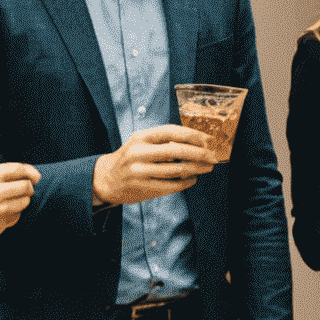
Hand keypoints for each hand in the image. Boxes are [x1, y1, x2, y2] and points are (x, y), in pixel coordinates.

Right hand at [0, 148, 40, 241]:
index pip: (19, 169)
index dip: (30, 171)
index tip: (35, 174)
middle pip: (26, 187)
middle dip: (29, 186)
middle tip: (27, 187)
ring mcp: (0, 210)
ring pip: (24, 203)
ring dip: (24, 199)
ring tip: (19, 198)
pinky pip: (15, 218)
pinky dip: (15, 214)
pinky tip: (9, 212)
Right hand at [93, 125, 212, 205]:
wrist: (106, 179)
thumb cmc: (130, 157)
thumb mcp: (140, 142)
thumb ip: (163, 140)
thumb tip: (195, 141)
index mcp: (141, 137)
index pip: (170, 132)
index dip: (192, 135)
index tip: (208, 139)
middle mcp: (139, 152)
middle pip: (175, 150)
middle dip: (199, 153)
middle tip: (213, 156)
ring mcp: (140, 171)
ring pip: (175, 170)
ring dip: (196, 168)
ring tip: (208, 167)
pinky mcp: (143, 187)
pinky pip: (170, 185)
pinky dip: (185, 182)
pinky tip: (193, 179)